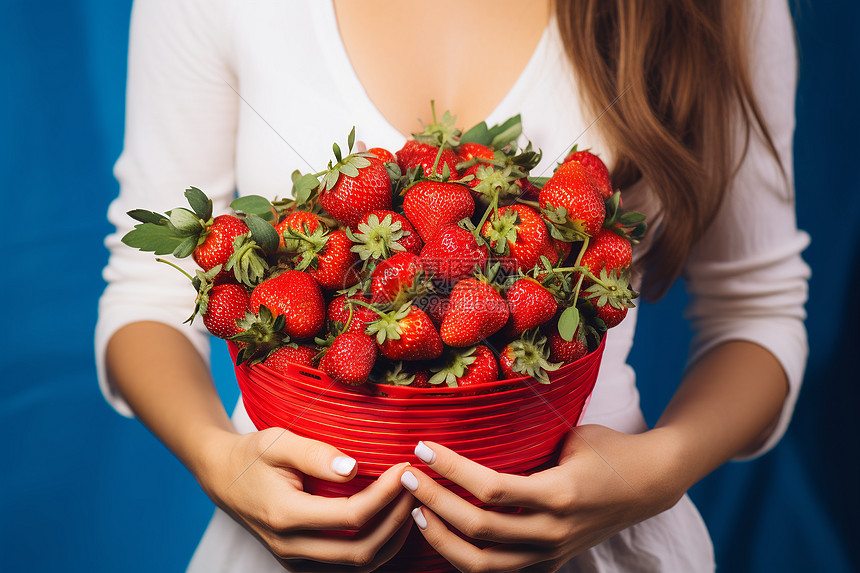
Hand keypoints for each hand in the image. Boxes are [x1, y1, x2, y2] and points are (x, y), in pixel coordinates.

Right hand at [197, 427, 413, 571]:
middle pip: (360, 550)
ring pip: (357, 566)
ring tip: (411, 505)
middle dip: (397, 520)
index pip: (351, 516)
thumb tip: (354, 469)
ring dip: (391, 539)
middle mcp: (291, 546)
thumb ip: (315, 454)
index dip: (386, 494)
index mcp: (285, 515)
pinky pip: (348, 566)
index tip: (404, 468)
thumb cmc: (251, 455)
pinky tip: (391, 522)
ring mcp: (296, 560)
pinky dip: (376, 548)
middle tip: (416, 487)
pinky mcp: (302, 562)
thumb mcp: (276, 441)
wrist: (222, 478)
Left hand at [400, 425, 687, 571]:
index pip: (491, 488)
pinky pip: (499, 572)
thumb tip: (479, 427)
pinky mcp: (550, 563)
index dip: (451, 470)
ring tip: (416, 512)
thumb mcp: (572, 437)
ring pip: (483, 564)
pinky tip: (442, 538)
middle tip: (406, 476)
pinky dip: (465, 559)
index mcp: (559, 494)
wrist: (650, 484)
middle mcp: (553, 531)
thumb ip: (530, 444)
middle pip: (478, 528)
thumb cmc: (607, 450)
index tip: (423, 448)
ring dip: (442, 539)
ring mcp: (551, 553)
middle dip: (434, 501)